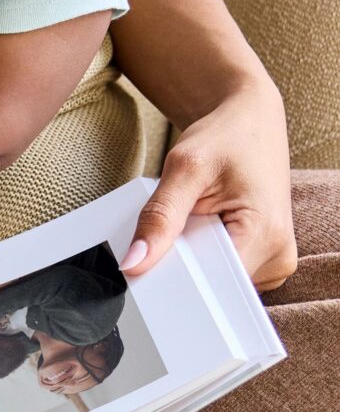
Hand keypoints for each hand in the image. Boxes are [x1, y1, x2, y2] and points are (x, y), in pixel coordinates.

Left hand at [123, 77, 296, 289]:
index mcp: (267, 235)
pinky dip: (203, 258)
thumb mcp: (185, 168)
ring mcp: (272, 260)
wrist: (250, 122)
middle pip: (214, 290)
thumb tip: (134, 263)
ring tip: (192, 225)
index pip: (214, 287)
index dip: (178, 282)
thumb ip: (160, 217)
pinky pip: (221, 274)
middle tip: (172, 233)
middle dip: (184, 269)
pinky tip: (199, 234)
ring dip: (194, 262)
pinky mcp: (261, 258)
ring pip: (216, 285)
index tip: (152, 268)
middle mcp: (277, 255)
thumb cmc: (227, 136)